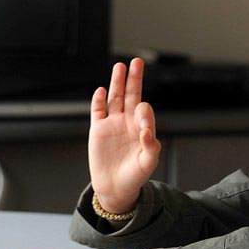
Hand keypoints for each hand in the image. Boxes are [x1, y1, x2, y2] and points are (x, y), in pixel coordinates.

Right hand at [89, 58, 160, 212]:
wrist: (116, 187)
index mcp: (143, 128)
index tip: (142, 127)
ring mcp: (113, 124)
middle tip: (137, 61)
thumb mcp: (148, 162)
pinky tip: (101, 90)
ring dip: (117, 82)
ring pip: (115, 98)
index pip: (145, 111)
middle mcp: (128, 122)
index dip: (144, 113)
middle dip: (135, 79)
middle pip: (132, 95)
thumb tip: (148, 132)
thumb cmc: (136, 175)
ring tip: (120, 67)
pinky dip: (99, 101)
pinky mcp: (98, 130)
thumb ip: (151, 147)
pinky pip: (98, 111)